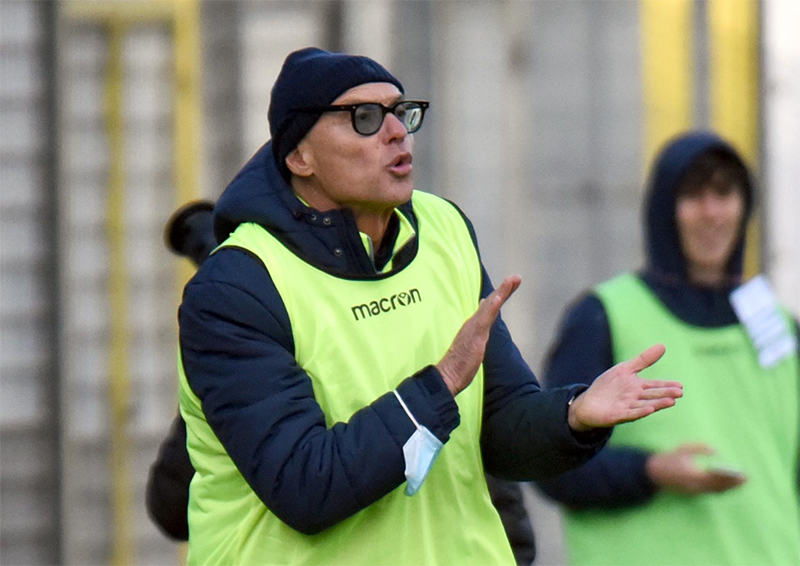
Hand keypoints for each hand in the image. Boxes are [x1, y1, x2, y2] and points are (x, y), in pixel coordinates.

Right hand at [436, 275, 521, 395]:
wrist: (448, 374)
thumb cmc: (459, 364)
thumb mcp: (472, 347)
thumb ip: (476, 336)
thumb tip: (479, 332)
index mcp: (475, 326)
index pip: (489, 309)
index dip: (499, 296)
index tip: (508, 284)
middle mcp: (474, 323)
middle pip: (492, 303)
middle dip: (505, 289)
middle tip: (516, 278)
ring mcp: (474, 327)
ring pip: (490, 306)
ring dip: (502, 292)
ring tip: (512, 280)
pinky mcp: (474, 333)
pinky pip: (485, 318)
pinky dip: (492, 306)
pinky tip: (498, 297)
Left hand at [567, 343, 682, 431]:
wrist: (589, 403)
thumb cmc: (608, 386)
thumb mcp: (625, 369)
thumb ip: (643, 360)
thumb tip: (663, 345)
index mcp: (638, 387)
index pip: (655, 385)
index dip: (667, 385)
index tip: (681, 385)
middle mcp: (635, 398)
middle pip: (653, 395)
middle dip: (666, 394)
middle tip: (680, 393)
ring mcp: (628, 407)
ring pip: (645, 405)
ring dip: (658, 404)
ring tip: (671, 401)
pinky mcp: (618, 415)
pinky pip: (631, 413)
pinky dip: (641, 411)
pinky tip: (650, 409)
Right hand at [645, 443, 746, 493]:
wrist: (654, 473)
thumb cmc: (669, 459)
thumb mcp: (683, 449)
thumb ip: (699, 448)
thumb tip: (716, 451)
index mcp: (692, 474)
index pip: (715, 478)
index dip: (729, 477)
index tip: (740, 474)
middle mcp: (694, 486)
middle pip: (718, 487)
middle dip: (732, 484)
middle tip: (746, 478)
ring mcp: (694, 491)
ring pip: (716, 491)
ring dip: (729, 488)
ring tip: (741, 481)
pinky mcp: (694, 492)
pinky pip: (712, 492)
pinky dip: (722, 489)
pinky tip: (730, 484)